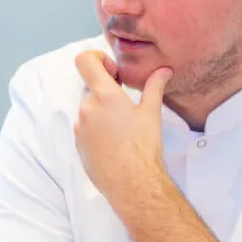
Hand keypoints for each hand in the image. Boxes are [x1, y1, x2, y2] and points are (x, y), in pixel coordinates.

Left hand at [73, 50, 172, 198]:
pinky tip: (113, 141)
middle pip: (90, 86)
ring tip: (121, 127)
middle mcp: (87, 108)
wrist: (131, 182)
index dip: (96, 59)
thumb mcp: (151, 113)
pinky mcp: (77, 143)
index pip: (85, 61)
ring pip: (87, 108)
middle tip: (123, 102)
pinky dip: (96, 127)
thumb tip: (163, 71)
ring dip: (101, 111)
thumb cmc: (143, 147)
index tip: (112, 71)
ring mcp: (80, 126)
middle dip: (105, 90)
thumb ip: (154, 87)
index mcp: (105, 96)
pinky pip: (84, 127)